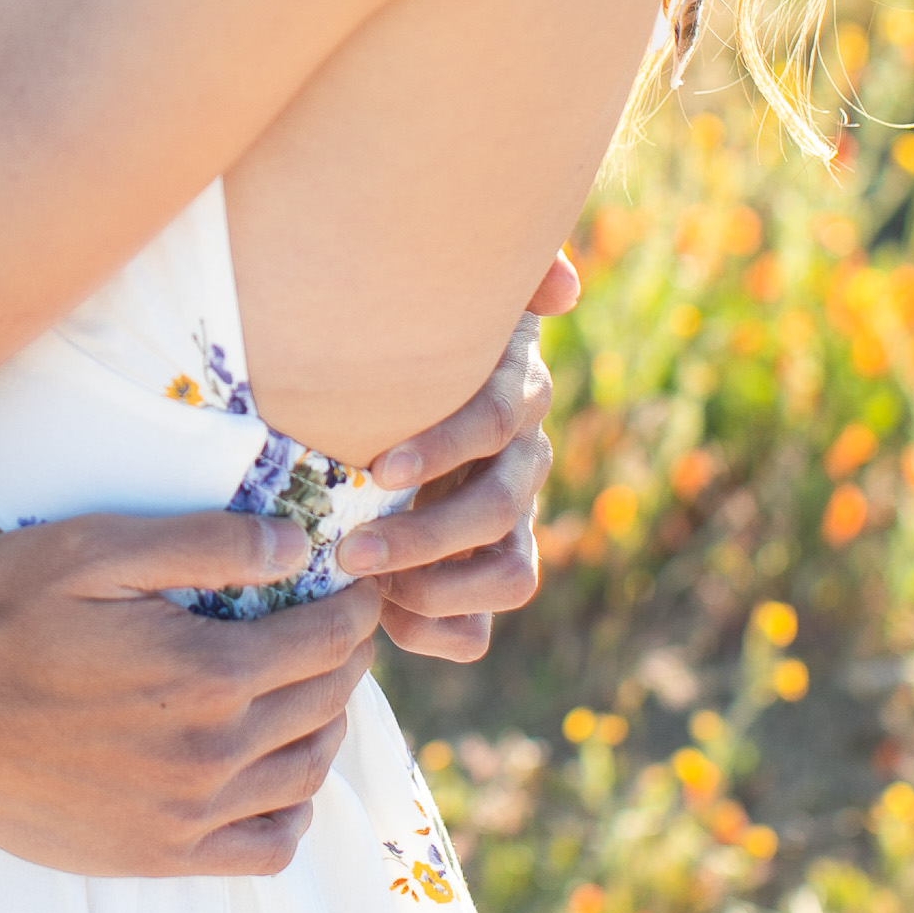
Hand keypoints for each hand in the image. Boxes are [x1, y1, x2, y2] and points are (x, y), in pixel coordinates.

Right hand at [0, 507, 384, 875]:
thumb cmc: (1, 620)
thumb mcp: (96, 551)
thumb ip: (204, 545)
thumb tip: (298, 546)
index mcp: (209, 674)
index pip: (327, 640)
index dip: (355, 605)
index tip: (358, 583)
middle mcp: (214, 755)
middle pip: (326, 704)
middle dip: (345, 656)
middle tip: (337, 625)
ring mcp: (191, 815)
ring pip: (307, 774)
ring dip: (326, 726)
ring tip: (310, 690)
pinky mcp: (161, 855)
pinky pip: (269, 847)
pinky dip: (292, 810)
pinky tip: (274, 775)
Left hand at [339, 248, 576, 662]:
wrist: (382, 413)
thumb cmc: (398, 349)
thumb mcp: (429, 311)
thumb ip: (505, 279)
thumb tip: (564, 287)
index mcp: (511, 393)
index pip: (497, 420)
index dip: (445, 446)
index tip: (379, 467)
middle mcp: (523, 461)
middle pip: (501, 507)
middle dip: (425, 534)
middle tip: (348, 549)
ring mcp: (511, 528)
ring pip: (511, 575)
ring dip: (437, 590)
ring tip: (366, 588)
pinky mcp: (483, 579)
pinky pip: (480, 630)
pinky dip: (436, 633)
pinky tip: (386, 620)